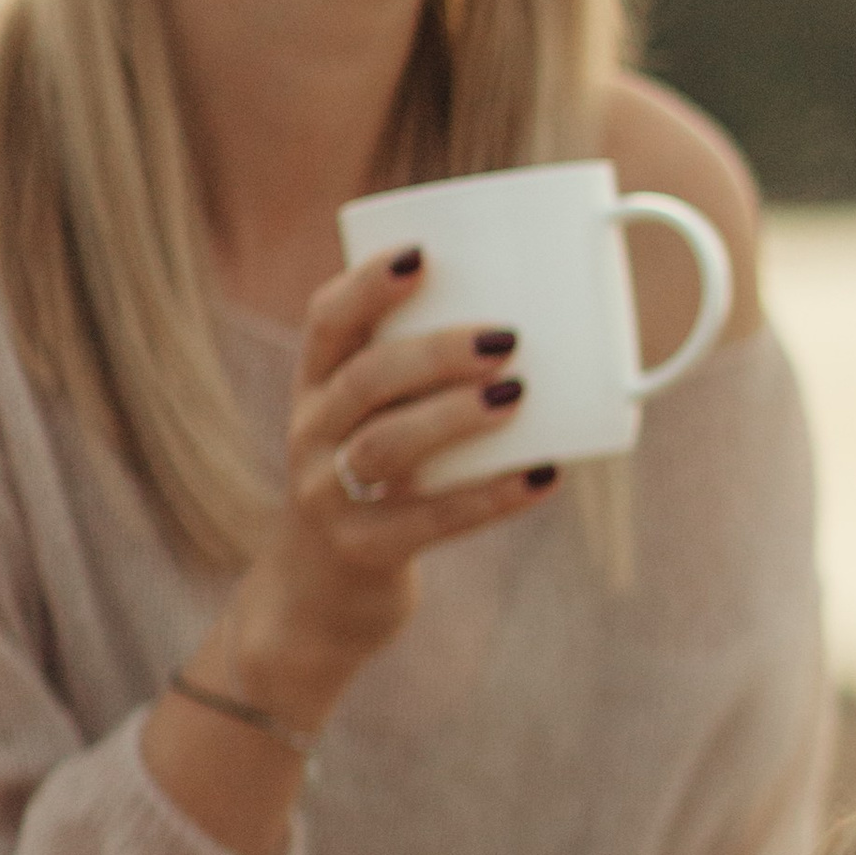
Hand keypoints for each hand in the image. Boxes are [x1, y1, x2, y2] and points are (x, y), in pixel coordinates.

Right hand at [225, 246, 562, 727]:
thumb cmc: (373, 489)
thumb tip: (542, 328)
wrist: (315, 599)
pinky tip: (544, 478)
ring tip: (518, 393)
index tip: (422, 255)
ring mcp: (328, 495)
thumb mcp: (373, 428)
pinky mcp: (362, 550)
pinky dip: (492, 498)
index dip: (368, 285)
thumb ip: (423, 384)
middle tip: (506, 337)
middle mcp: (312, 435)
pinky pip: (430, 520)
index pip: (327, 322)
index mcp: (316, 389)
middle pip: (366, 379)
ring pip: (386, 446)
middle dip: (435, 353)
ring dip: (455, 416)